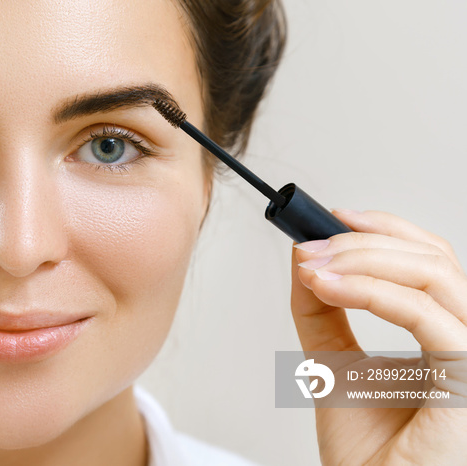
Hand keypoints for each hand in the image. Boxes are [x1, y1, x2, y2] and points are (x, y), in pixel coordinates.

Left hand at [291, 209, 466, 464]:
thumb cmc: (365, 450)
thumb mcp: (334, 362)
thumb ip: (324, 310)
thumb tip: (306, 256)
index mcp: (447, 335)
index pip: (432, 262)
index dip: (386, 231)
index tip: (332, 219)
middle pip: (435, 259)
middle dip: (364, 242)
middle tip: (310, 246)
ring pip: (436, 275)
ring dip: (363, 258)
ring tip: (312, 265)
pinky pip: (427, 317)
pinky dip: (371, 292)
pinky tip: (326, 285)